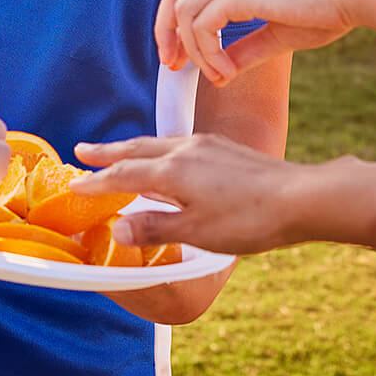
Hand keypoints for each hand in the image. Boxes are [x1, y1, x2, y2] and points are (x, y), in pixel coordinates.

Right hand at [72, 134, 306, 255]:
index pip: (124, 174)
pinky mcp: (226, 149)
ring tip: (120, 153)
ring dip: (134, 149)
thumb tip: (118, 227)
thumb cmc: (249, 219)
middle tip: (83, 151)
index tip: (74, 186)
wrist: (301, 197)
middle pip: (137, 149)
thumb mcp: (197, 232)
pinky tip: (170, 159)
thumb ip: (155, 227)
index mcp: (173, 171)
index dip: (97, 182)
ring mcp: (208, 146)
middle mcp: (186, 150)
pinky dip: (161, 151)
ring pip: (159, 143)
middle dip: (109, 152)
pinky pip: (180, 145)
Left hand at [157, 0, 361, 84]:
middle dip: (166, 32)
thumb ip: (245, 46)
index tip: (178, 55)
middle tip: (173, 66)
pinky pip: (203, 26)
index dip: (173, 21)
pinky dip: (208, 54)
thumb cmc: (327, 10)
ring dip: (196, 52)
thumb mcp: (277, 30)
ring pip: (185, 13)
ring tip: (219, 75)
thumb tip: (220, 69)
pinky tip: (227, 71)